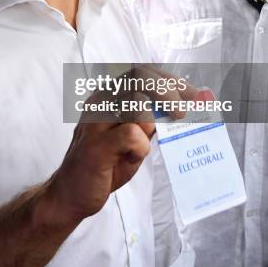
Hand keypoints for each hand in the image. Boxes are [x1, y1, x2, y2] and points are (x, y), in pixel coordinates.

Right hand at [50, 64, 197, 222]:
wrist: (71, 194)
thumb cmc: (104, 165)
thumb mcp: (134, 138)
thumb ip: (152, 121)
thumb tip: (187, 107)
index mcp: (109, 95)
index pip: (143, 72)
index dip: (172, 81)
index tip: (196, 96)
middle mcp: (100, 101)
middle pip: (140, 77)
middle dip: (170, 91)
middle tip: (184, 112)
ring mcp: (95, 121)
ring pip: (136, 102)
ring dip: (153, 121)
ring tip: (149, 140)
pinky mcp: (96, 144)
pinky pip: (131, 133)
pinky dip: (141, 146)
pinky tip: (134, 156)